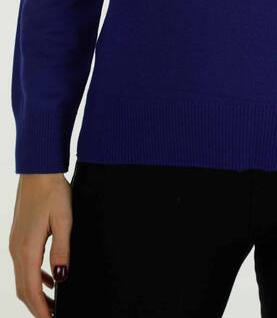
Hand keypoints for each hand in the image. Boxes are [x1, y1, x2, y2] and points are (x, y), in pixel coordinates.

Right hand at [9, 173, 71, 316]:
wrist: (38, 169)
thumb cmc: (53, 191)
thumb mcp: (64, 219)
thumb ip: (62, 249)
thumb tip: (61, 276)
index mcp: (28, 248)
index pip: (31, 290)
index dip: (41, 309)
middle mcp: (17, 249)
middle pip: (24, 289)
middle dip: (38, 307)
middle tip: (54, 316)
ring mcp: (16, 243)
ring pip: (23, 278)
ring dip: (37, 294)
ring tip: (55, 303)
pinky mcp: (20, 237)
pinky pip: (25, 265)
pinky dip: (36, 277)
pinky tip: (51, 278)